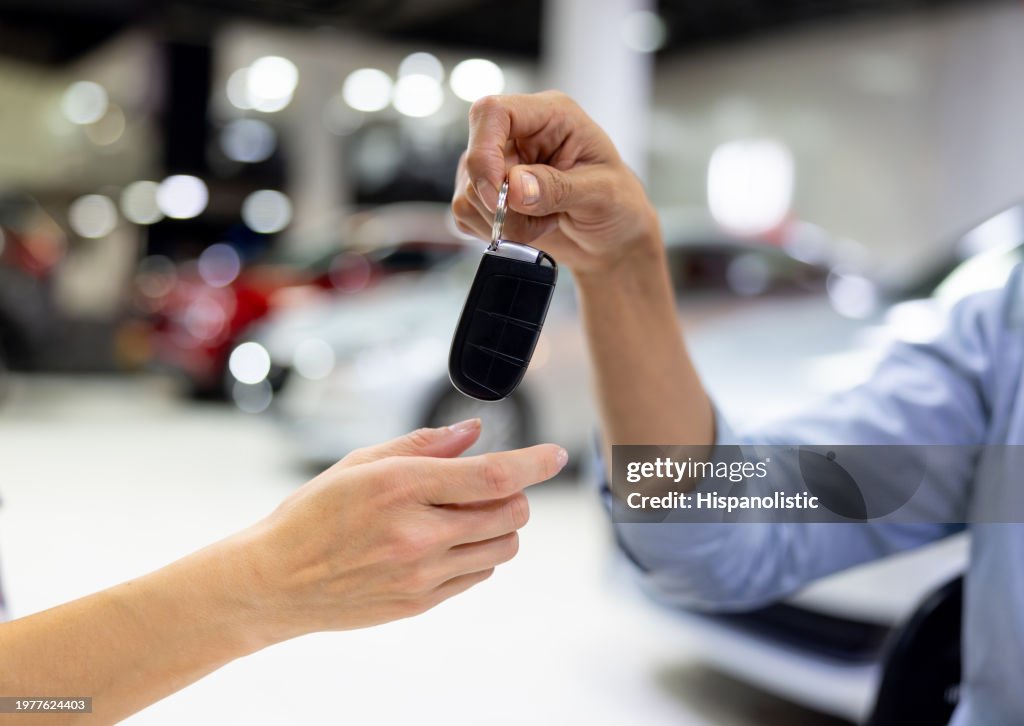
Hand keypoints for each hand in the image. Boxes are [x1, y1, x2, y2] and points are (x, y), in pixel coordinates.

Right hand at [237, 419, 566, 641]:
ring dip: (501, 525)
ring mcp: (421, 574)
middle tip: (489, 484)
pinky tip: (446, 542)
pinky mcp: (421, 602)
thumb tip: (475, 430)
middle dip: (514, 493)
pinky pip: (478, 574)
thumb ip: (424, 445)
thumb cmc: (313, 514)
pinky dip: (478, 553)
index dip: (534, 463)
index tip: (557, 455)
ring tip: (466, 514)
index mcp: (400, 487)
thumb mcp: (360, 463)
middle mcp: (416, 533)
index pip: (491, 474)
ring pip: (503, 547)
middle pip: (509, 512)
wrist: (275, 581)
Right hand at [451, 90, 660, 273]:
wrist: (613, 239)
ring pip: (467, 194)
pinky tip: (528, 228)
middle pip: (474, 159)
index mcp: (549, 115)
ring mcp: (499, 165)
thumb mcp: (602, 193)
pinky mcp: (488, 196)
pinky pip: (466, 214)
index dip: (485, 152)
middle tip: (538, 219)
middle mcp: (518, 135)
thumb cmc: (618, 204)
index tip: (499, 194)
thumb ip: (558, 187)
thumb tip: (516, 186)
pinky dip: (494, 232)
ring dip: (503, 223)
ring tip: (542, 222)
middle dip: (501, 204)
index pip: (493, 112)